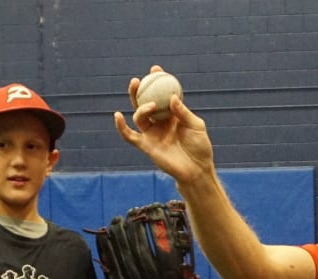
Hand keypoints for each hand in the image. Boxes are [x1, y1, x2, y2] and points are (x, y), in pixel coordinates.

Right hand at [113, 65, 213, 184]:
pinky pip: (129, 135)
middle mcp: (160, 122)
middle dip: (141, 89)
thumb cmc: (200, 147)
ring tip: (152, 105)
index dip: (158, 81)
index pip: (163, 94)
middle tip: (139, 79)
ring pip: (139, 115)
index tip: (155, 69)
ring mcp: (152, 133)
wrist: (196, 169)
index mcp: (172, 114)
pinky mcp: (145, 145)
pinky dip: (121, 126)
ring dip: (142, 107)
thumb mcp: (196, 126)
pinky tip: (116, 115)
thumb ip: (183, 112)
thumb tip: (172, 97)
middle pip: (145, 101)